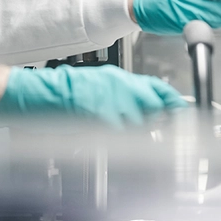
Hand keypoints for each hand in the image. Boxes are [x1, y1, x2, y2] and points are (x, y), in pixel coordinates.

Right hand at [0, 64, 185, 128]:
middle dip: (155, 125)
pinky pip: (121, 135)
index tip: (182, 117)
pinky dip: (118, 142)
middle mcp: (119, 86)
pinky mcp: (103, 115)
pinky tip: (106, 141)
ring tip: (116, 138)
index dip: (172, 104)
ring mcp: (111, 101)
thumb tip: (145, 111)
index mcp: (118, 77)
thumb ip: (121, 96)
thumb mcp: (96, 85)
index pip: (158, 89)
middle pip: (153, 110)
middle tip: (153, 137)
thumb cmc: (61, 91)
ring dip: (133, 136)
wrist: (38, 92)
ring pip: (139, 126)